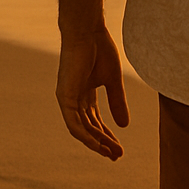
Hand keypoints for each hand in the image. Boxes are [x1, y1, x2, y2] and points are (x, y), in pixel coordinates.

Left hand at [56, 25, 129, 160]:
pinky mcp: (64, 96)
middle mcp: (73, 99)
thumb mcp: (113, 80)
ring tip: (110, 154)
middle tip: (117, 156)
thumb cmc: (100, 49)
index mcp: (85, 94)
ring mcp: (67, 99)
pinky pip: (73, 123)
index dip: (107, 135)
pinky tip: (96, 145)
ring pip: (81, 129)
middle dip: (103, 142)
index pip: (96, 121)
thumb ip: (117, 102)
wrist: (88, 32)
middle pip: (89, 127)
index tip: (120, 148)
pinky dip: (85, 135)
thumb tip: (125, 126)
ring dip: (95, 143)